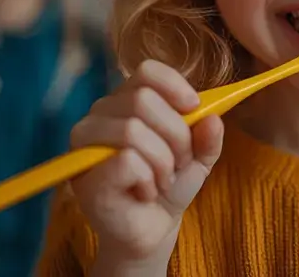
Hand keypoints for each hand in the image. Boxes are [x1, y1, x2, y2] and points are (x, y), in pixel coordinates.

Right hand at [69, 60, 223, 267]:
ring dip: (163, 161)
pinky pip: (127, 160)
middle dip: (176, 134)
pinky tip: (146, 192)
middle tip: (180, 162)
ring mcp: (86, 146)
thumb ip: (208, 136)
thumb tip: (213, 117)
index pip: (146, 71)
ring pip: (133, 130)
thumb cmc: (169, 184)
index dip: (175, 86)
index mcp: (125, 101)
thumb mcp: (199, 156)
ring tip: (163, 180)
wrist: (154, 228)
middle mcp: (99, 116)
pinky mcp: (86, 177)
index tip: (194, 108)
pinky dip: (149, 179)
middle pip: (143, 100)